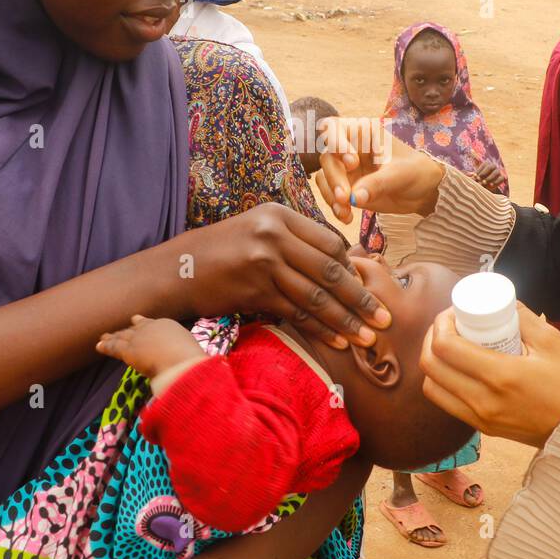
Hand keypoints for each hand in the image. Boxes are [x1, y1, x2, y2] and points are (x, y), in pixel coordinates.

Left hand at [96, 315, 204, 392]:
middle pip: (135, 329)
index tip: (137, 321)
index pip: (151, 324)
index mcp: (167, 325)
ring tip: (104, 337)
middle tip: (119, 330)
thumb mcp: (189, 349)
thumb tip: (188, 360)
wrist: (181, 362)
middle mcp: (151, 328)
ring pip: (122, 337)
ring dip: (113, 337)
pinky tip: (98, 346)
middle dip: (126, 330)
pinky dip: (106, 346)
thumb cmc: (190, 359)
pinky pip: (114, 347)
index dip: (143, 324)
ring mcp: (138, 338)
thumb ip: (182, 351)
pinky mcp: (129, 350)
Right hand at [173, 202, 390, 350]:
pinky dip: (319, 330)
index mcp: (279, 215)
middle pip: (330, 269)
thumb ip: (293, 243)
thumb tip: (340, 266)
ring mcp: (263, 261)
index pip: (330, 243)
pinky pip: (297, 312)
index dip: (353, 270)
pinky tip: (337, 343)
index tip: (368, 291)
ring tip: (367, 338)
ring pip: (317, 294)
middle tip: (385, 319)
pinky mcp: (254, 289)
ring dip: (346, 320)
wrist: (174, 271)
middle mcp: (273, 233)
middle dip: (361, 298)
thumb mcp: (255, 232)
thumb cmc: (218, 254)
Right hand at [314, 116, 445, 223]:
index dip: (335, 143)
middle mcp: (350, 148)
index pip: (334, 127)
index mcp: (363, 133)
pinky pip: (331, 195)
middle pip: (328, 158)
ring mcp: (346, 169)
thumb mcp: (400, 174)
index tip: (352, 163)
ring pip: (325, 178)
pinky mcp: (347, 188)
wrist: (424, 191)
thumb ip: (377, 184)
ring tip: (345, 212)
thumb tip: (353, 198)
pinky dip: (335, 207)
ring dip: (331, 196)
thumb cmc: (416, 171)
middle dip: (334, 179)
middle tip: (345, 197)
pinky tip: (347, 218)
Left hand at [419, 302, 559, 447]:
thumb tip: (499, 302)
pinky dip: (444, 382)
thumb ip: (522, 317)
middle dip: (432, 338)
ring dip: (434, 362)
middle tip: (448, 325)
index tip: (452, 313)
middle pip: (431, 366)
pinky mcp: (483, 429)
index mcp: (500, 376)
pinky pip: (447, 403)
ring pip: (433, 387)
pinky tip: (459, 368)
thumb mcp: (551, 340)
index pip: (446, 347)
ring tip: (450, 346)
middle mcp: (483, 401)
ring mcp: (480, 418)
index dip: (440, 323)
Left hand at [473, 162, 504, 192]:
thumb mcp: (474, 177)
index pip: (484, 165)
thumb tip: (468, 174)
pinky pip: (501, 178)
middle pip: (491, 167)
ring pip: (496, 172)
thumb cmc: (478, 180)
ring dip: (490, 178)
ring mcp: (498, 172)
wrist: (485, 187)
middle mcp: (493, 166)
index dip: (479, 170)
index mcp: (486, 164)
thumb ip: (471, 176)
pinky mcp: (502, 178)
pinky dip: (496, 182)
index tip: (474, 176)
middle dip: (484, 173)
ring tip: (484, 183)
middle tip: (479, 179)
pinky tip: (491, 185)